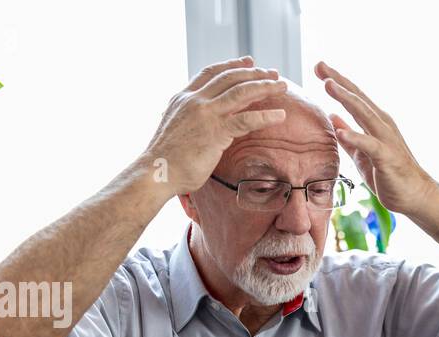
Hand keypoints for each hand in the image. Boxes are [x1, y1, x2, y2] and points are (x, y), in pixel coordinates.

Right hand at [142, 56, 288, 196]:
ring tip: (282, 87)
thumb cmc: (166, 160)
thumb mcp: (177, 129)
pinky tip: (280, 115)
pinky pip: (246, 119)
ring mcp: (206, 114)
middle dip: (255, 73)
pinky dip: (266, 116)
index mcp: (183, 98)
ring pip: (241, 92)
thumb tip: (202, 126)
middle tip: (273, 73)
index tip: (249, 61)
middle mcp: (194, 100)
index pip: (211, 73)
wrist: (156, 173)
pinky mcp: (216, 132)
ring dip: (264, 87)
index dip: (232, 65)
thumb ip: (191, 121)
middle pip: (230, 77)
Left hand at [315, 61, 436, 215]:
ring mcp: (386, 140)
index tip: (319, 67)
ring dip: (346, 99)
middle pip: (358, 98)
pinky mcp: (387, 158)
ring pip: (364, 114)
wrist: (415, 196)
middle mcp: (382, 125)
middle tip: (319, 65)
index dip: (337, 81)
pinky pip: (369, 145)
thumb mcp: (362, 154)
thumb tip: (332, 117)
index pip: (354, 97)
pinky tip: (341, 131)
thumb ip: (348, 136)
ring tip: (328, 85)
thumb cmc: (389, 175)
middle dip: (338, 81)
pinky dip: (355, 137)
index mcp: (375, 123)